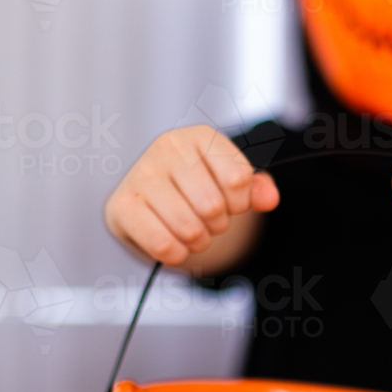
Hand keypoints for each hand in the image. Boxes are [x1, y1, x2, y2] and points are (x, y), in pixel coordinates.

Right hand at [105, 125, 278, 264]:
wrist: (150, 203)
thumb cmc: (194, 190)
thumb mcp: (229, 183)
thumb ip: (256, 189)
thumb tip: (270, 199)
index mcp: (198, 136)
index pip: (238, 179)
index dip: (241, 203)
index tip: (230, 202)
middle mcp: (166, 147)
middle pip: (213, 206)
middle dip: (217, 224)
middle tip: (206, 219)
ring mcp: (140, 175)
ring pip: (189, 228)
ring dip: (197, 241)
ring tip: (190, 230)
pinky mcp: (121, 207)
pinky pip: (163, 245)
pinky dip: (176, 254)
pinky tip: (172, 242)